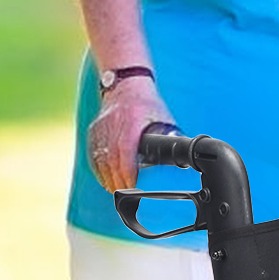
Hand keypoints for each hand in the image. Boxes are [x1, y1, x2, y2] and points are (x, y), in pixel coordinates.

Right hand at [87, 77, 172, 192]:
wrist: (125, 84)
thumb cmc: (147, 104)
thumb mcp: (162, 118)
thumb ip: (170, 137)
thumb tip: (185, 157)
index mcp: (132, 122)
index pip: (126, 151)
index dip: (128, 171)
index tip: (132, 185)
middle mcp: (113, 125)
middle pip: (112, 159)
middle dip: (118, 180)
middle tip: (125, 195)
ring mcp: (101, 128)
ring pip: (100, 159)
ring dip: (108, 178)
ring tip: (116, 191)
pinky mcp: (93, 131)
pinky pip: (93, 155)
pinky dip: (99, 169)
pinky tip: (106, 179)